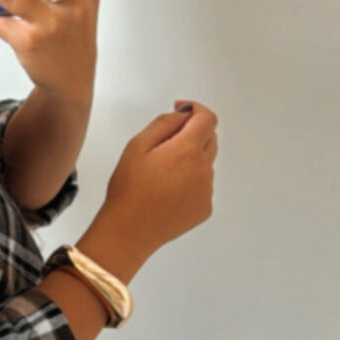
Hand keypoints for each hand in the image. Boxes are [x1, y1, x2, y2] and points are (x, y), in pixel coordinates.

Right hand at [89, 100, 218, 275]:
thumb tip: (185, 114)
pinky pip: (203, 186)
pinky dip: (191, 183)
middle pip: (210, 139)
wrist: (129, 230)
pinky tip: (168, 193)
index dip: (196, 109)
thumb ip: (165, 122)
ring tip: (162, 176)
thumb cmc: (128, 190)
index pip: (208, 118)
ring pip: (206, 164)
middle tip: (164, 147)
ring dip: (191, 160)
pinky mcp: (205, 208)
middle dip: (192, 134)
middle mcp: (203, 169)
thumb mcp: (137, 145)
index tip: (183, 110)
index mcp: (187, 150)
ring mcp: (206, 191)